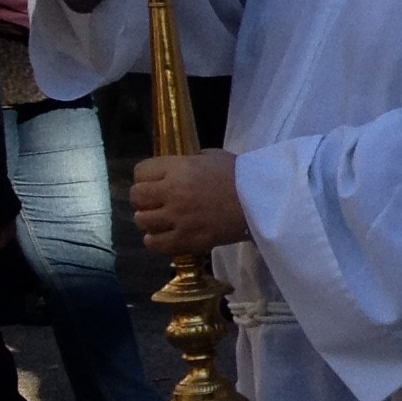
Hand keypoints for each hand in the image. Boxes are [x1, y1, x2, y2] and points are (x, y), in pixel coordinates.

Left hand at [129, 151, 245, 252]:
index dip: (146, 177)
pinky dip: (155, 240)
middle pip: (137, 197)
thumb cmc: (242, 176)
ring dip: (149, 220)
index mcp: (178, 168)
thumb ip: (191, 161)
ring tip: (162, 220)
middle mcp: (172, 192)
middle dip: (144, 199)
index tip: (155, 182)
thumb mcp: (213, 157)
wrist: (264, 202)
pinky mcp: (186, 239)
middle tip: (157, 202)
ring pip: (142, 221)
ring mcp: (178, 218)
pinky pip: (154, 243)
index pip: (140, 172)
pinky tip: (164, 236)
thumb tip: (180, 166)